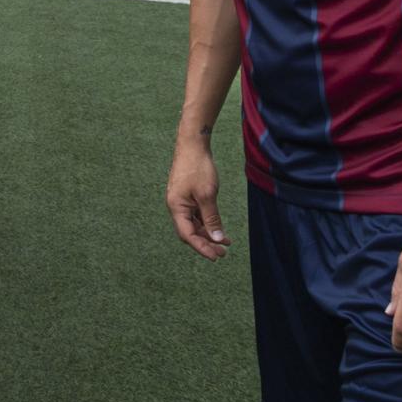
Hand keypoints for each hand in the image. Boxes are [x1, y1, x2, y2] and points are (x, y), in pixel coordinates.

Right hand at [165, 135, 228, 260]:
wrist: (193, 145)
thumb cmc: (198, 168)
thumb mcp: (207, 195)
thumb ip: (211, 218)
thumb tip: (217, 239)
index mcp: (176, 207)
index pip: (187, 235)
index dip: (201, 248)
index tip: (216, 257)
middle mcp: (176, 206)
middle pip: (189, 232)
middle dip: (206, 243)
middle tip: (223, 253)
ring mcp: (181, 201)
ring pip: (193, 224)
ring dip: (208, 234)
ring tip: (226, 242)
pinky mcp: (187, 196)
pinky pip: (195, 215)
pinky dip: (207, 223)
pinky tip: (219, 227)